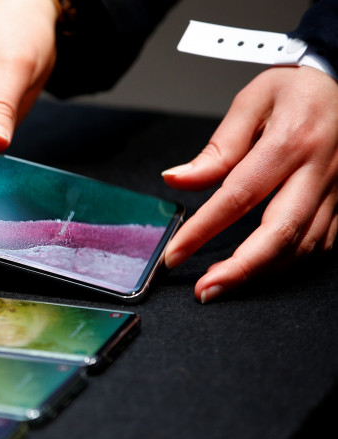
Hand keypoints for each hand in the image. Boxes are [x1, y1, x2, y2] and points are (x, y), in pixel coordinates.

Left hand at [162, 66, 337, 302]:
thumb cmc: (296, 89)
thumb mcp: (251, 103)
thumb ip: (216, 149)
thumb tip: (176, 179)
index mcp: (290, 141)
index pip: (238, 196)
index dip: (204, 230)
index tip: (175, 253)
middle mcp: (319, 169)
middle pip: (282, 232)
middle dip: (241, 269)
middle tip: (206, 290)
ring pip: (305, 245)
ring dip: (263, 272)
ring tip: (223, 285)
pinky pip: (322, 241)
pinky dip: (289, 261)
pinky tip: (261, 269)